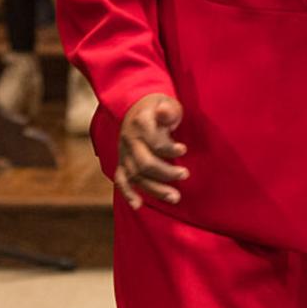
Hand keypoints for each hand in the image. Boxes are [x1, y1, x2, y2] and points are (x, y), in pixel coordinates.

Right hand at [113, 93, 187, 208]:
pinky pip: (121, 180)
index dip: (169, 149)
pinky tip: (138, 205)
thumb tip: (164, 112)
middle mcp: (129, 140)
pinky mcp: (122, 162)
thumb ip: (167, 109)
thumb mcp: (166, 102)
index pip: (154, 141)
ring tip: (175, 197)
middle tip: (185, 174)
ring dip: (155, 189)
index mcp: (140, 123)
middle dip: (166, 172)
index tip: (184, 150)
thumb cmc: (157, 107)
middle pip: (145, 163)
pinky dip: (128, 193)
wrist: (136, 107)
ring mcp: (124, 153)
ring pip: (136, 176)